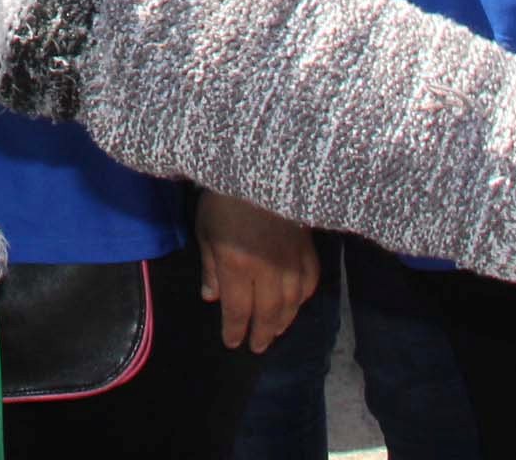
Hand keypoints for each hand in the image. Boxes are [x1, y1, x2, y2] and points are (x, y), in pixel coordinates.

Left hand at [195, 191, 319, 350]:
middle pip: (268, 312)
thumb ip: (211, 267)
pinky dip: (303, 298)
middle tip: (257, 348)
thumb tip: (212, 298)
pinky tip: (296, 304)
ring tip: (275, 332)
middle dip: (262, 333)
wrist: (257, 166)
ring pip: (292, 302)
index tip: (232, 343)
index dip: (234, 329)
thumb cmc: (222, 196)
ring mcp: (292, 259)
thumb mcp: (205, 230)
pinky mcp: (308, 248)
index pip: (237, 309)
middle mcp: (268, 269)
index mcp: (238, 265)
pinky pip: (310, 281)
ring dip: (283, 321)